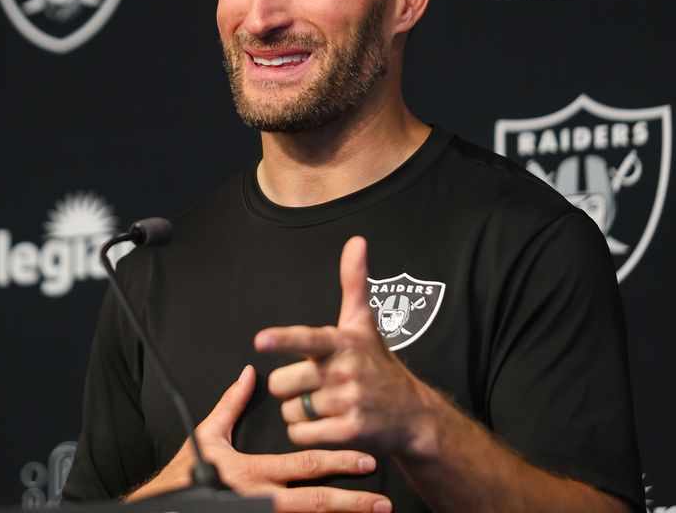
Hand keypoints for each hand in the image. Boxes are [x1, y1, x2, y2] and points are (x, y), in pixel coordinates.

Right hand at [128, 364, 392, 512]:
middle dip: (353, 503)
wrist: (168, 507)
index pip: (305, 466)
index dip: (339, 463)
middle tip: (382, 501)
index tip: (366, 461)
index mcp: (253, 472)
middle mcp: (262, 500)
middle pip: (316, 503)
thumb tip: (249, 374)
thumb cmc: (186, 474)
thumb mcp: (207, 436)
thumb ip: (232, 405)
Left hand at [255, 236, 439, 457]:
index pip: (307, 340)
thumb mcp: (364, 324)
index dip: (283, 339)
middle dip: (289, 388)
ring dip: (298, 412)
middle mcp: (344, 372)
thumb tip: (356, 241)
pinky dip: (305, 433)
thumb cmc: (380, 366)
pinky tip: (324, 426)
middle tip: (310, 385)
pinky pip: (302, 434)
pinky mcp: (349, 432)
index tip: (261, 340)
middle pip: (283, 383)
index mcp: (342, 343)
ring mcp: (348, 403)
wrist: (414, 416)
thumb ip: (354, 283)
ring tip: (323, 406)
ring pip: (290, 411)